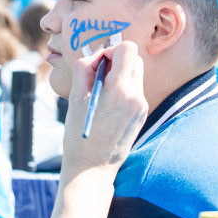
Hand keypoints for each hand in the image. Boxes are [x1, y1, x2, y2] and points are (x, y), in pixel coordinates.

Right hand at [62, 40, 147, 175]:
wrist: (92, 168)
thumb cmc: (80, 133)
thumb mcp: (75, 97)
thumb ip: (85, 68)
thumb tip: (96, 55)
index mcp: (119, 89)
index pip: (127, 49)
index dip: (111, 50)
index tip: (99, 64)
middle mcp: (136, 96)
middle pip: (135, 59)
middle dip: (117, 61)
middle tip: (99, 76)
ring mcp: (141, 106)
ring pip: (136, 74)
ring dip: (121, 75)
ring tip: (102, 92)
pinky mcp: (142, 115)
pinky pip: (135, 91)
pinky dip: (123, 90)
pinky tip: (109, 107)